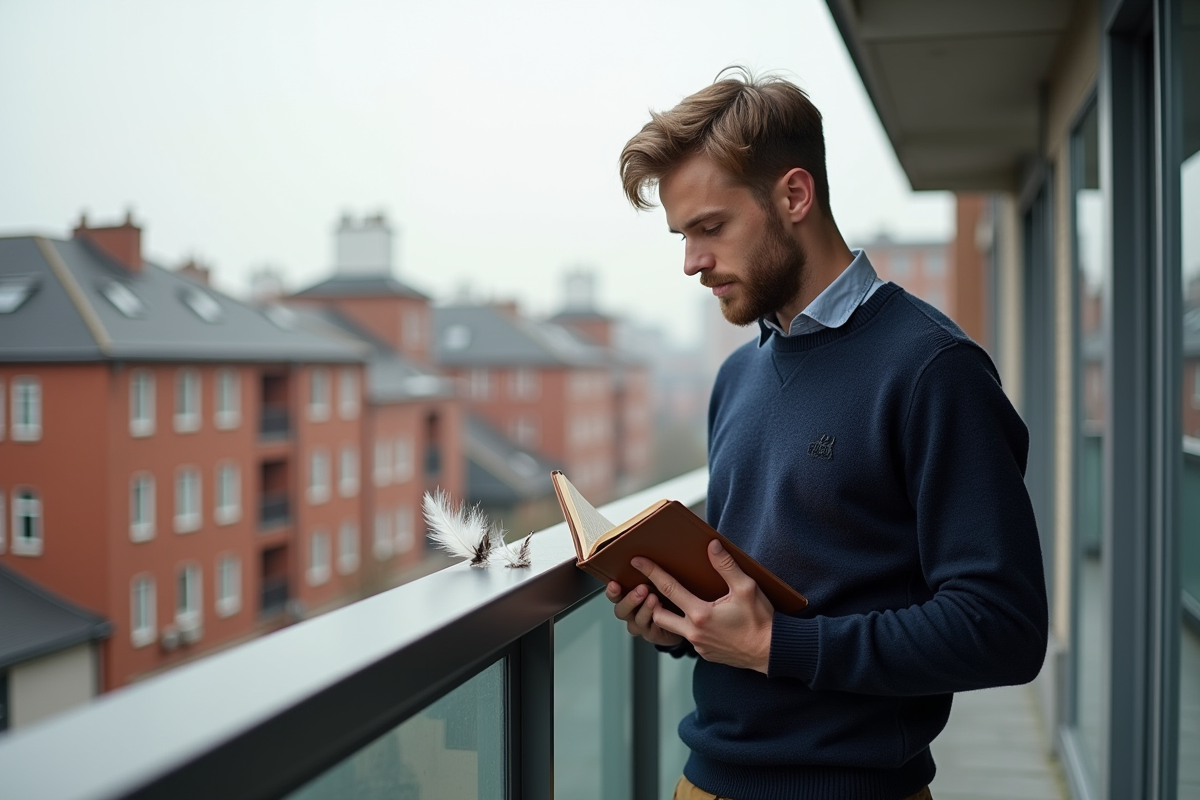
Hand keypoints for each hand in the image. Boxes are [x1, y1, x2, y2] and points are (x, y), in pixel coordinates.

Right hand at [606, 581, 684, 647]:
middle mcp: (631, 613)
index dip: (612, 591)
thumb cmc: (665, 597)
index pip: (614, 595)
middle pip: (621, 610)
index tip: (614, 583)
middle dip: (630, 599)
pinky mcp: (653, 634)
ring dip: (645, 609)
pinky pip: (652, 629)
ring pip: (637, 620)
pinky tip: (663, 612)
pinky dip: (657, 620)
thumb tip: (643, 559)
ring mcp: (641, 625)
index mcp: (627, 598)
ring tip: (654, 598)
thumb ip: (646, 575)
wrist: (681, 618)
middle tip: (641, 589)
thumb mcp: (654, 582)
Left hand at [633, 539, 775, 672]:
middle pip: (659, 615)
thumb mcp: (747, 588)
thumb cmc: (761, 620)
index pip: (668, 589)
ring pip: (673, 628)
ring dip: (670, 615)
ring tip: (674, 601)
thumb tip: (712, 546)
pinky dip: (689, 626)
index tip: (637, 561)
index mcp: (701, 614)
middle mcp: (695, 632)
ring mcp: (699, 645)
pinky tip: (700, 617)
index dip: (651, 572)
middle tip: (648, 587)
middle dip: (651, 601)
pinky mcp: (706, 654)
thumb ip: (726, 566)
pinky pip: (690, 638)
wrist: (772, 652)